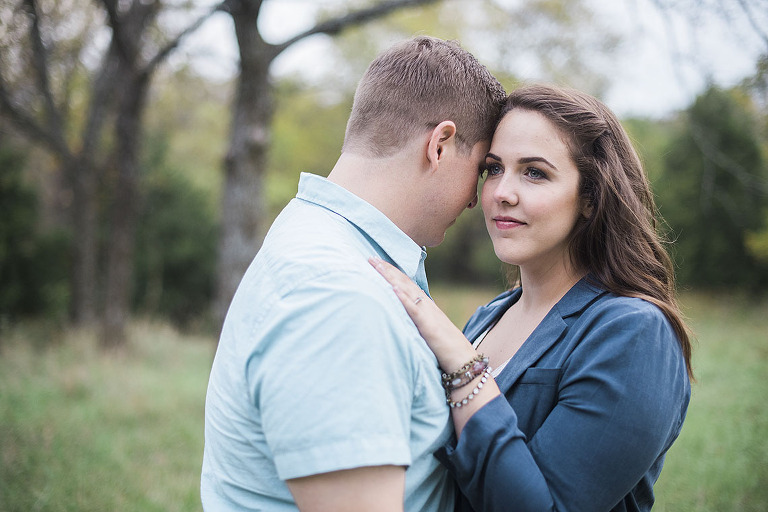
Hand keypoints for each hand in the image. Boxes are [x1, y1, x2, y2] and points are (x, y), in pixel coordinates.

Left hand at [369, 258, 475, 372]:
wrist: (463, 359)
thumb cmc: (445, 347)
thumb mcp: (428, 329)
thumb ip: (416, 320)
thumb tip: (402, 316)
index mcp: (425, 305)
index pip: (406, 284)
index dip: (392, 272)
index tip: (377, 263)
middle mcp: (426, 305)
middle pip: (404, 282)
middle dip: (387, 269)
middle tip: (370, 258)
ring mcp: (427, 313)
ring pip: (407, 290)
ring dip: (391, 277)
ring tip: (378, 266)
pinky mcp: (428, 326)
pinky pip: (414, 310)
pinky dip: (403, 298)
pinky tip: (393, 288)